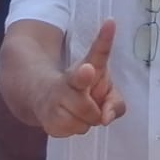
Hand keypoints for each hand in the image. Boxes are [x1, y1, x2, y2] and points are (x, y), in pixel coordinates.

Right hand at [37, 19, 124, 136]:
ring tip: (77, 109)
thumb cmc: (82, 91)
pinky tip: (66, 116)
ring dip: (86, 120)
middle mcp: (70, 79)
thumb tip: (106, 119)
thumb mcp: (105, 91)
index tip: (108, 29)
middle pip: (87, 102)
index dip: (105, 40)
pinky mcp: (46, 117)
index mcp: (89, 66)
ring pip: (83, 121)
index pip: (99, 52)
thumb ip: (115, 103)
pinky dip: (73, 128)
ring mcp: (55, 98)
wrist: (44, 96)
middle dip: (92, 108)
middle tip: (90, 105)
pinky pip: (70, 131)